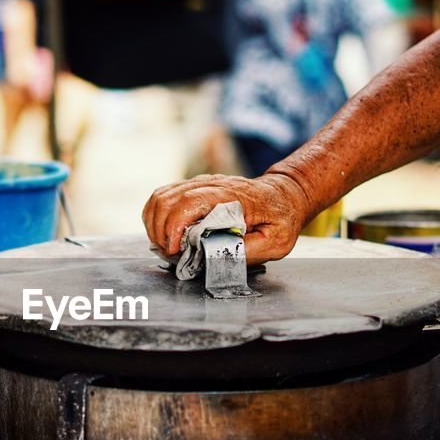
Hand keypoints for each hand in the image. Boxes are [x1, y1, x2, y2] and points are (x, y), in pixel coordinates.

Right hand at [141, 173, 312, 262]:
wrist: (284, 196)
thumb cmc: (281, 219)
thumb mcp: (277, 241)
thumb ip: (249, 250)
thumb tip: (217, 256)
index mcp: (232, 196)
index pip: (190, 202)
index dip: (175, 227)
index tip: (174, 250)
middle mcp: (212, 184)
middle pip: (168, 199)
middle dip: (160, 230)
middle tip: (170, 254)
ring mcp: (200, 183)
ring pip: (161, 196)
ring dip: (155, 224)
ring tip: (166, 247)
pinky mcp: (194, 188)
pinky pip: (163, 197)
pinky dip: (156, 217)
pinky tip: (165, 236)